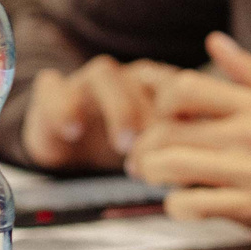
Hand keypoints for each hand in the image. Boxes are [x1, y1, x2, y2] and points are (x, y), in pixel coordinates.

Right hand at [21, 55, 179, 170]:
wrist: (71, 143)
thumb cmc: (122, 145)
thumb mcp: (151, 150)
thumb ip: (173, 151)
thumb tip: (197, 175)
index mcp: (157, 84)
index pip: (179, 85)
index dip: (186, 113)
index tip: (189, 147)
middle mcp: (125, 75)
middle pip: (146, 76)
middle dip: (154, 114)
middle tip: (161, 150)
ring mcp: (87, 80)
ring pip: (104, 74)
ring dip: (119, 108)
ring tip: (124, 144)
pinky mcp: (53, 90)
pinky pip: (54, 86)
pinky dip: (64, 106)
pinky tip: (73, 131)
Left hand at [124, 32, 250, 237]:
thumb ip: (248, 69)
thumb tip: (213, 40)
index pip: (186, 88)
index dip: (162, 99)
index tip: (166, 113)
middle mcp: (249, 135)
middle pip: (169, 131)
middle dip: (146, 142)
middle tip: (143, 151)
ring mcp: (248, 172)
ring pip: (173, 167)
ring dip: (153, 172)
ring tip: (154, 173)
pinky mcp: (248, 206)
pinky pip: (194, 206)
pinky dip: (178, 205)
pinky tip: (183, 201)